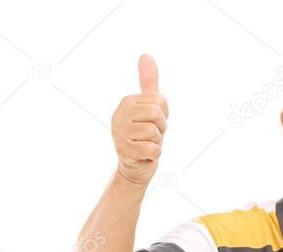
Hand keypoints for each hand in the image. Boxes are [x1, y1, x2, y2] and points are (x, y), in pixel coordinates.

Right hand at [111, 54, 168, 186]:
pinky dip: (154, 154)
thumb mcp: (150, 106)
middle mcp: (119, 114)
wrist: (135, 165)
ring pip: (155, 132)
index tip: (154, 122)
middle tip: (151, 134)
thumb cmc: (145, 134)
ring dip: (157, 142)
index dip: (164, 114)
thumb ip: (149, 82)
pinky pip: (153, 148)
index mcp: (127, 102)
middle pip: (157, 114)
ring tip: (146, 143)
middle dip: (161, 128)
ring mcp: (120, 132)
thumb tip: (146, 55)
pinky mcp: (125, 150)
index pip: (160, 100)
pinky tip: (144, 154)